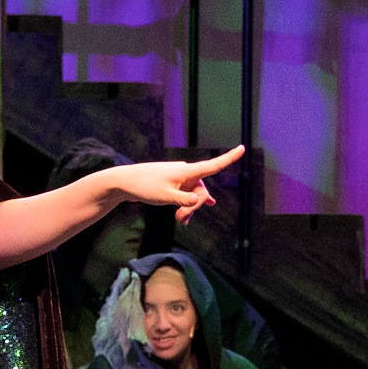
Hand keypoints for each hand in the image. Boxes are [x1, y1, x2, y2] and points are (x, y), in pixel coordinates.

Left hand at [114, 145, 243, 222]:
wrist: (125, 182)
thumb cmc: (144, 186)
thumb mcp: (165, 197)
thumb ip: (184, 200)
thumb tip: (201, 201)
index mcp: (186, 171)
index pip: (213, 165)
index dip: (229, 158)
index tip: (242, 148)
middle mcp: (185, 172)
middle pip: (202, 190)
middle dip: (196, 206)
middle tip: (181, 220)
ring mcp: (179, 178)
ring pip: (193, 195)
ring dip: (189, 209)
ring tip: (180, 220)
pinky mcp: (173, 184)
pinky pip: (185, 195)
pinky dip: (186, 205)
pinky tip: (191, 213)